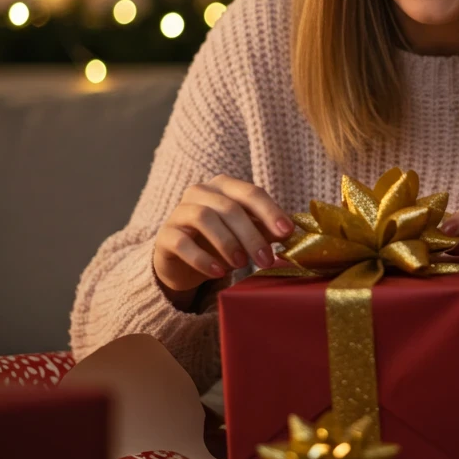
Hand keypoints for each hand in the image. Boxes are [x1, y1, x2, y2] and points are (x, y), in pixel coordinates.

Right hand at [152, 175, 295, 306]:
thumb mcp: (246, 235)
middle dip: (251, 234)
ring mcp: (179, 212)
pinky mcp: (165, 236)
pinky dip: (202, 259)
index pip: (250, 192)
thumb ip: (266, 230)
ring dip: (227, 243)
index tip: (287, 233)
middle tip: (266, 260)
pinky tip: (218, 272)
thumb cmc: (220, 243)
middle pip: (229, 207)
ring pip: (204, 218)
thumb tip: (293, 232)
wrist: (182, 263)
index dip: (270, 211)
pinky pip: (182, 243)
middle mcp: (200, 192)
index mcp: (224, 186)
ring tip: (242, 265)